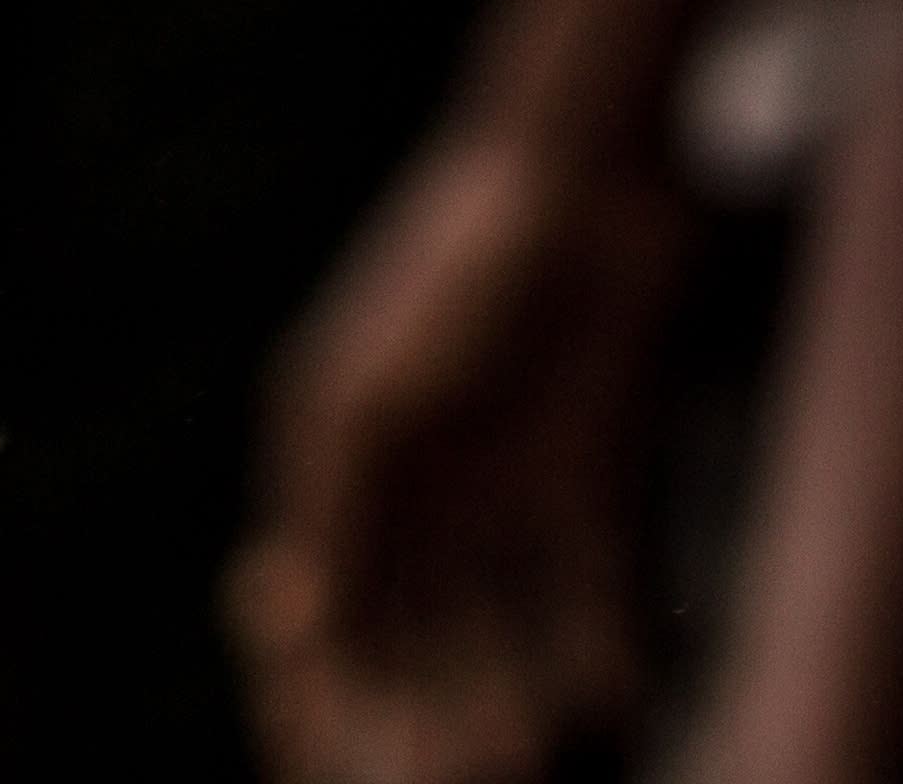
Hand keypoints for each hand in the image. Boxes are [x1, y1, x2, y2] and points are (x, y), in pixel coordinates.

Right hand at [229, 116, 682, 783]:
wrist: (579, 178)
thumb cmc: (450, 269)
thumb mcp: (366, 393)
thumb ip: (330, 513)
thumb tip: (290, 630)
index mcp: (346, 483)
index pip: (324, 627)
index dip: (319, 703)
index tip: (322, 765)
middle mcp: (426, 503)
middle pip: (416, 649)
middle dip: (421, 729)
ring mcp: (509, 494)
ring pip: (502, 635)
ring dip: (508, 704)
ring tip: (523, 761)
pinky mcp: (592, 477)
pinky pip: (590, 588)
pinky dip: (597, 646)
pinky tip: (612, 696)